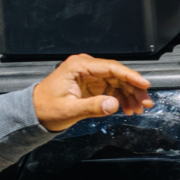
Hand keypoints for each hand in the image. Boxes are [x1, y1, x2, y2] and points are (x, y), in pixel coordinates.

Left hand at [32, 55, 153, 133]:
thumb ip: (91, 107)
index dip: (131, 76)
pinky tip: (128, 108)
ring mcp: (91, 75)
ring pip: (119, 82)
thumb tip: (114, 104)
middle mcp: (86, 67)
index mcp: (79, 66)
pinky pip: (113, 89)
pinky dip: (122, 98)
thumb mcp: (68, 110)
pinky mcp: (93, 84)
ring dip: (130, 95)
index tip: (145, 85)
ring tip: (138, 109)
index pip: (111, 67)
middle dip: (134, 89)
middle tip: (146, 103)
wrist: (33, 113)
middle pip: (118, 75)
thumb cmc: (45, 109)